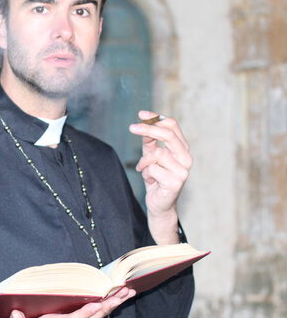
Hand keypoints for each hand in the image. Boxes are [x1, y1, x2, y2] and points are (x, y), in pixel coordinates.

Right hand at [9, 287, 135, 317]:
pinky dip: (104, 308)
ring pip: (98, 317)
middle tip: (126, 293)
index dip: (89, 312)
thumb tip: (15, 312)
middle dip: (111, 305)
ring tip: (126, 294)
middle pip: (95, 317)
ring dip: (112, 305)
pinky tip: (112, 301)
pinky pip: (94, 317)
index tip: (100, 303)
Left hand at [129, 111, 191, 244]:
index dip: (156, 118)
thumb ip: (149, 141)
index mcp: (182, 148)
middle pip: (168, 135)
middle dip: (148, 129)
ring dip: (145, 161)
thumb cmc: (156, 178)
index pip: (172, 126)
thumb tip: (143, 124)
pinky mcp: (176, 182)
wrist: (158, 203)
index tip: (141, 114)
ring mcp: (183, 170)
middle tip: (131, 127)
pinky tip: (150, 181)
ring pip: (157, 154)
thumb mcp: (150, 156)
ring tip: (145, 170)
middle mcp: (186, 158)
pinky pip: (153, 169)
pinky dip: (146, 173)